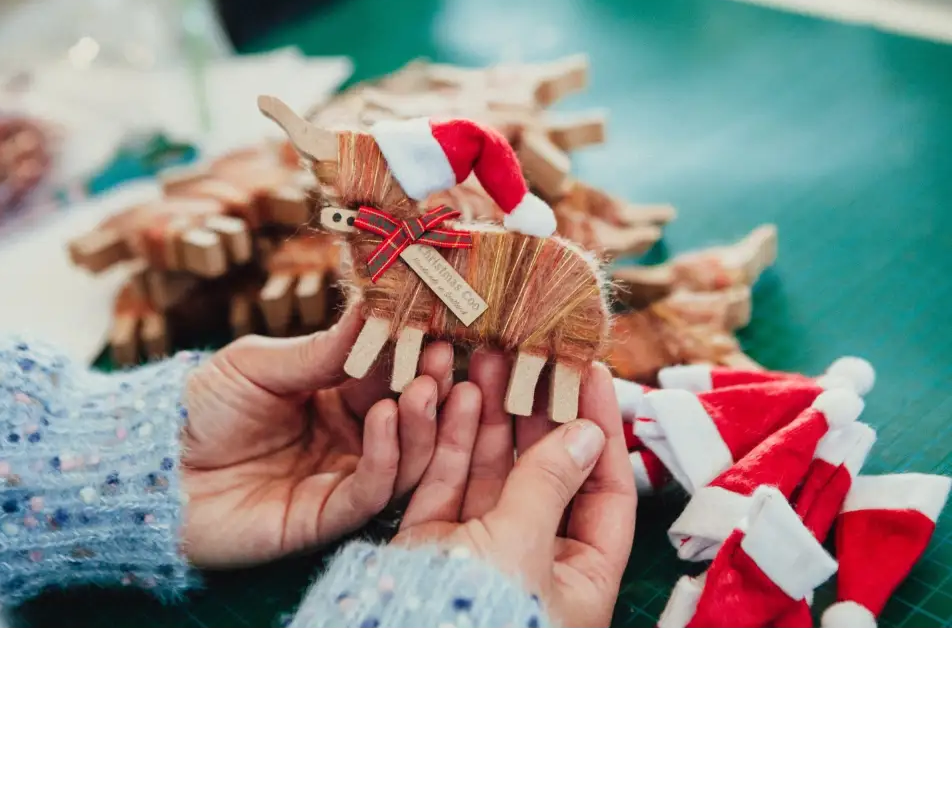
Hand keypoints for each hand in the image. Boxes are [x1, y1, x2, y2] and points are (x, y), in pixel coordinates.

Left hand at [179, 303, 458, 567]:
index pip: (390, 376)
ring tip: (425, 387)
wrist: (152, 469)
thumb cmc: (199, 409)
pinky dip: (387, 458)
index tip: (439, 327)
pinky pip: (370, 493)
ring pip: (404, 459)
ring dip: (422, 424)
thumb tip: (373, 305)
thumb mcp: (258, 364)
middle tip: (445, 359)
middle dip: (432, 389)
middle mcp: (349, 440)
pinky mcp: (325, 518)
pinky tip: (386, 420)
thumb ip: (319, 349)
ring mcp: (340, 480)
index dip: (414, 355)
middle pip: (409, 419)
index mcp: (336, 398)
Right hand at [391, 354, 636, 629]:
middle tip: (533, 356)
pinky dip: (454, 439)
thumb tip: (588, 433)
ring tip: (491, 358)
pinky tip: (461, 395)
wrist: (393, 643)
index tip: (592, 374)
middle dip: (538, 411)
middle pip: (546, 470)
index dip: (603, 428)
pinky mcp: (431, 541)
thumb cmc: (478, 616)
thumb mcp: (524, 545)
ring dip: (493, 413)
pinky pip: (448, 480)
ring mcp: (480, 547)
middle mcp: (532, 558)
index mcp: (579, 576)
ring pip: (494, 469)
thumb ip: (550, 482)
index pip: (606, 489)